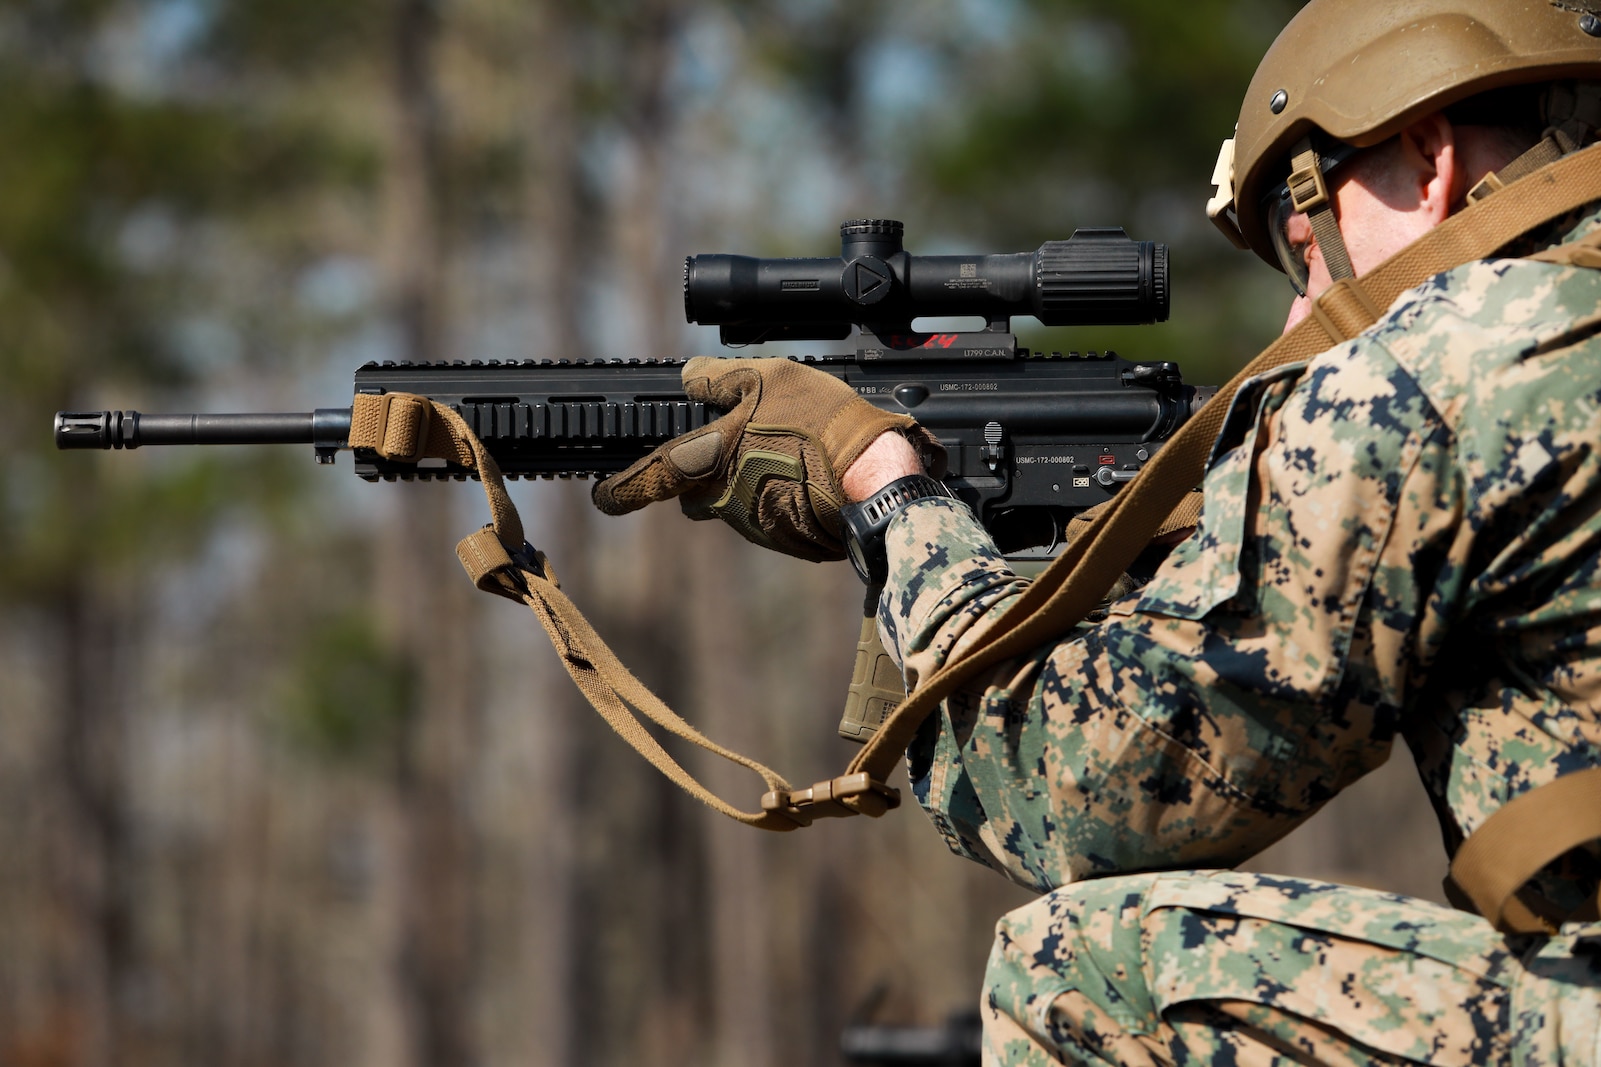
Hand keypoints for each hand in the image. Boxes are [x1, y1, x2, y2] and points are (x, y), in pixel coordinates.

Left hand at [592, 357, 942, 559]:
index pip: (647, 480)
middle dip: (705, 476)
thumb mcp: (769, 375)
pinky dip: (777, 499)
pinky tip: (806, 475)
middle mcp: (722, 500)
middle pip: (694, 493)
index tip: (602, 496)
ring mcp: (752, 525)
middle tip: (740, 449)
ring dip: (747, 484)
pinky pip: (765, 517)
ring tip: (788, 453)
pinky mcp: (783, 539)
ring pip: (730, 504)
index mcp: (708, 462)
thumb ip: (719, 377)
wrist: (876, 476)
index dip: (619, 490)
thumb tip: (689, 376)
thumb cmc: (821, 422)